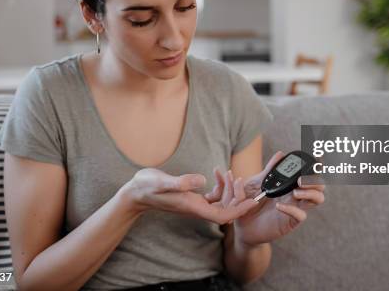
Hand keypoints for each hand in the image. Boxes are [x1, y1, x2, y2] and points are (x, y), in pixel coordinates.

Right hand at [121, 168, 257, 224]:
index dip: (240, 210)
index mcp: (194, 207)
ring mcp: (195, 204)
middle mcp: (197, 208)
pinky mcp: (193, 198)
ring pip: (221, 203)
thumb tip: (201, 180)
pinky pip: (213, 197)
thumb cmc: (148, 187)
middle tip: (240, 178)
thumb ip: (181, 182)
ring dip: (229, 191)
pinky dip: (220, 187)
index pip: (223, 215)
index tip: (252, 201)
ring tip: (230, 173)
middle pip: (226, 210)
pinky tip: (218, 174)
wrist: (136, 192)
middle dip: (237, 197)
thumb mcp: (163, 182)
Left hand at [204, 151, 325, 246]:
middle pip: (319, 185)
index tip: (318, 158)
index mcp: (290, 183)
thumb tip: (280, 154)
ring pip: (317, 199)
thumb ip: (268, 170)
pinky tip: (278, 206)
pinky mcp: (290, 221)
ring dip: (310, 193)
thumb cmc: (249, 201)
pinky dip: (292, 209)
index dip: (317, 166)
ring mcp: (295, 207)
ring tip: (295, 192)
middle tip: (301, 180)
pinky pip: (301, 215)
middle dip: (315, 180)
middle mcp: (296, 194)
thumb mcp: (256, 183)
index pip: (309, 173)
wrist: (241, 222)